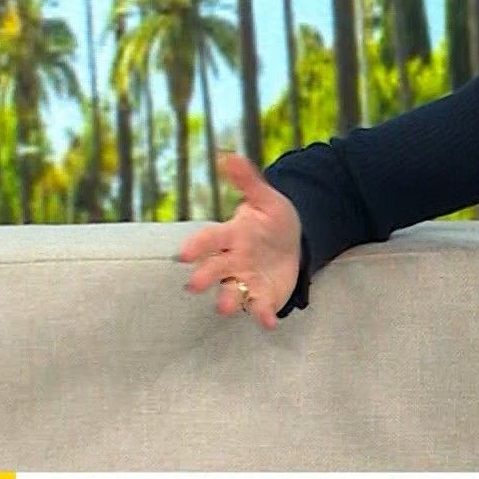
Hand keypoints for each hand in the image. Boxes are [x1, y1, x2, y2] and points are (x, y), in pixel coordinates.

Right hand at [176, 152, 300, 329]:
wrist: (293, 243)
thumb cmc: (271, 220)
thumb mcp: (265, 199)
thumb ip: (248, 182)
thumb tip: (229, 155)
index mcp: (230, 235)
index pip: (209, 239)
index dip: (197, 245)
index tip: (185, 253)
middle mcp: (232, 261)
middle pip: (214, 269)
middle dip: (205, 276)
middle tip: (194, 285)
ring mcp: (245, 280)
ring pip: (231, 291)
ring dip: (226, 300)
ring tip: (223, 308)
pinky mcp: (262, 296)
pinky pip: (260, 308)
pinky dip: (263, 316)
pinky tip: (269, 322)